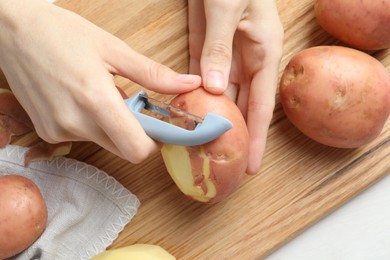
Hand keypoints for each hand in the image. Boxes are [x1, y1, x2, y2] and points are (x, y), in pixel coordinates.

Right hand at [0, 0, 200, 162]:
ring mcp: (57, 131)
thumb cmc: (63, 33)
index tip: (159, 125)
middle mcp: (74, 124)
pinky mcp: (46, 132)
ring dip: (114, 126)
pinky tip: (84, 99)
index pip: (137, 150)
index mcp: (95, 101)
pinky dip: (93, 124)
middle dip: (136, 133)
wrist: (12, 30)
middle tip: (134, 104)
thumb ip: (153, 75)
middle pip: (124, 149)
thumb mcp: (114, 49)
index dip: (154, 142)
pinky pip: (84, 137)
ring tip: (104, 95)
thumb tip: (189, 84)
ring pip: (105, 143)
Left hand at [188, 0, 283, 173]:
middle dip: (233, 135)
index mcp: (264, 53)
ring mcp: (224, 57)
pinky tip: (186, 117)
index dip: (257, 137)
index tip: (252, 165)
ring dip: (211, 121)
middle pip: (242, 107)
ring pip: (220, 98)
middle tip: (222, 164)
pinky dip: (194, 99)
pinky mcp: (204, 50)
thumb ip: (220, 48)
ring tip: (202, 148)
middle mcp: (247, 61)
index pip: (262, 105)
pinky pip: (201, 80)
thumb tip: (215, 89)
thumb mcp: (228, 9)